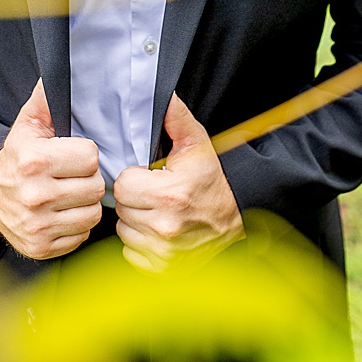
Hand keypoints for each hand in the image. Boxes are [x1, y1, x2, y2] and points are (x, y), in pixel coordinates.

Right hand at [0, 79, 103, 260]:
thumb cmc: (16, 158)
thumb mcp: (27, 125)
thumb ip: (46, 100)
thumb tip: (60, 70)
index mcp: (34, 160)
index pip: (90, 157)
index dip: (83, 154)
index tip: (69, 156)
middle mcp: (35, 195)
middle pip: (95, 187)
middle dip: (86, 180)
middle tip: (69, 177)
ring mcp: (38, 225)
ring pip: (93, 214)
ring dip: (84, 204)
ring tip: (66, 195)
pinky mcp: (41, 247)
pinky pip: (81, 236)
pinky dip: (74, 226)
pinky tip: (60, 214)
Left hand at [113, 94, 243, 271]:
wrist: (240, 220)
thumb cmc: (214, 181)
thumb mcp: (197, 144)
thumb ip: (173, 117)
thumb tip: (158, 92)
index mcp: (171, 195)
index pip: (122, 185)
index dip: (133, 179)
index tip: (150, 178)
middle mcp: (167, 228)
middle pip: (121, 209)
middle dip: (134, 199)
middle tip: (154, 194)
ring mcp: (166, 253)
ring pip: (125, 232)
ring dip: (136, 222)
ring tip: (158, 212)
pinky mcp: (165, 269)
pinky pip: (132, 254)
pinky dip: (141, 245)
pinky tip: (159, 233)